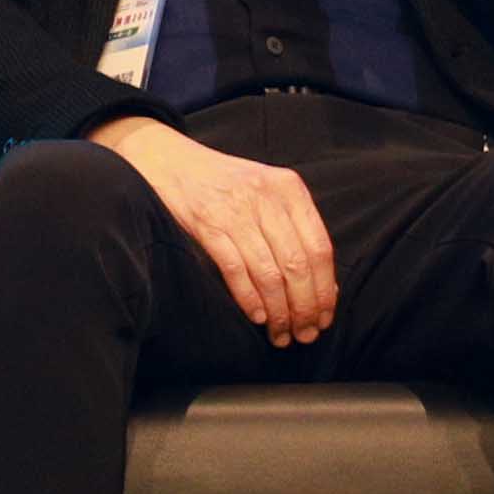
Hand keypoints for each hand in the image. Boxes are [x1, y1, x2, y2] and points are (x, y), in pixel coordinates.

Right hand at [93, 116, 337, 346]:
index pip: (320, 248)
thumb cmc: (222, 182)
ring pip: (269, 272)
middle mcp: (266, 197)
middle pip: (298, 265)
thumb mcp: (265, 191)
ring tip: (281, 334)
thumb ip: (292, 227)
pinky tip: (256, 317)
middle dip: (304, 307)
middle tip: (305, 334)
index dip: (325, 289)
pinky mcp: (207, 223)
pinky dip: (249, 298)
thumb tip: (321, 284)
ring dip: (278, 311)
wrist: (168, 160)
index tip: (324, 317)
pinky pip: (236, 269)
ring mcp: (236, 210)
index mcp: (289, 188)